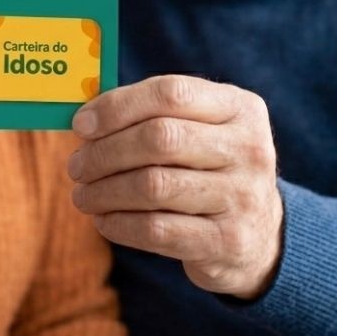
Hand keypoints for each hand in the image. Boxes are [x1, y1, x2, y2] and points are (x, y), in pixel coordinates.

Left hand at [67, 75, 282, 299]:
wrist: (260, 238)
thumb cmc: (210, 171)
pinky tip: (104, 220)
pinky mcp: (227, 242)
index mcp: (240, 108)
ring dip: (104, 191)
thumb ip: (151, 116)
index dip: (117, 107)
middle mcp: (249, 149)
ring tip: (83, 195)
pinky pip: (156, 230)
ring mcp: (242, 197)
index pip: (170, 94)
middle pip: (159, 138)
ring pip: (153, 186)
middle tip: (76, 166)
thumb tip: (84, 119)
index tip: (80, 125)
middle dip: (105, 152)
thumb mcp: (200, 132)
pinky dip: (119, 224)